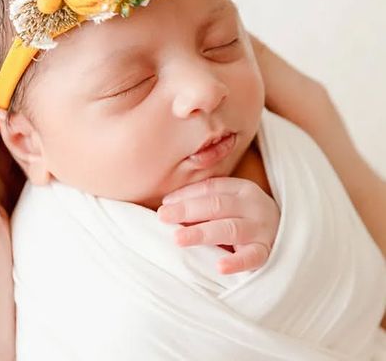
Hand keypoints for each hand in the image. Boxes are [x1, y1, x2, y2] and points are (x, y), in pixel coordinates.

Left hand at [157, 176, 279, 274]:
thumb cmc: (248, 221)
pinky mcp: (268, 253)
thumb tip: (168, 208)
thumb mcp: (232, 205)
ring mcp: (263, 229)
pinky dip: (236, 262)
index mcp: (242, 189)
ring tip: (178, 239)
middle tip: (163, 216)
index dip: (186, 195)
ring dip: (202, 232)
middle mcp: (254, 205)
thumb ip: (206, 203)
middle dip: (187, 210)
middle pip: (217, 205)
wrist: (293, 239)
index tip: (165, 204)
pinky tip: (220, 267)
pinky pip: (252, 257)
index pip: (211, 188)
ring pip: (230, 228)